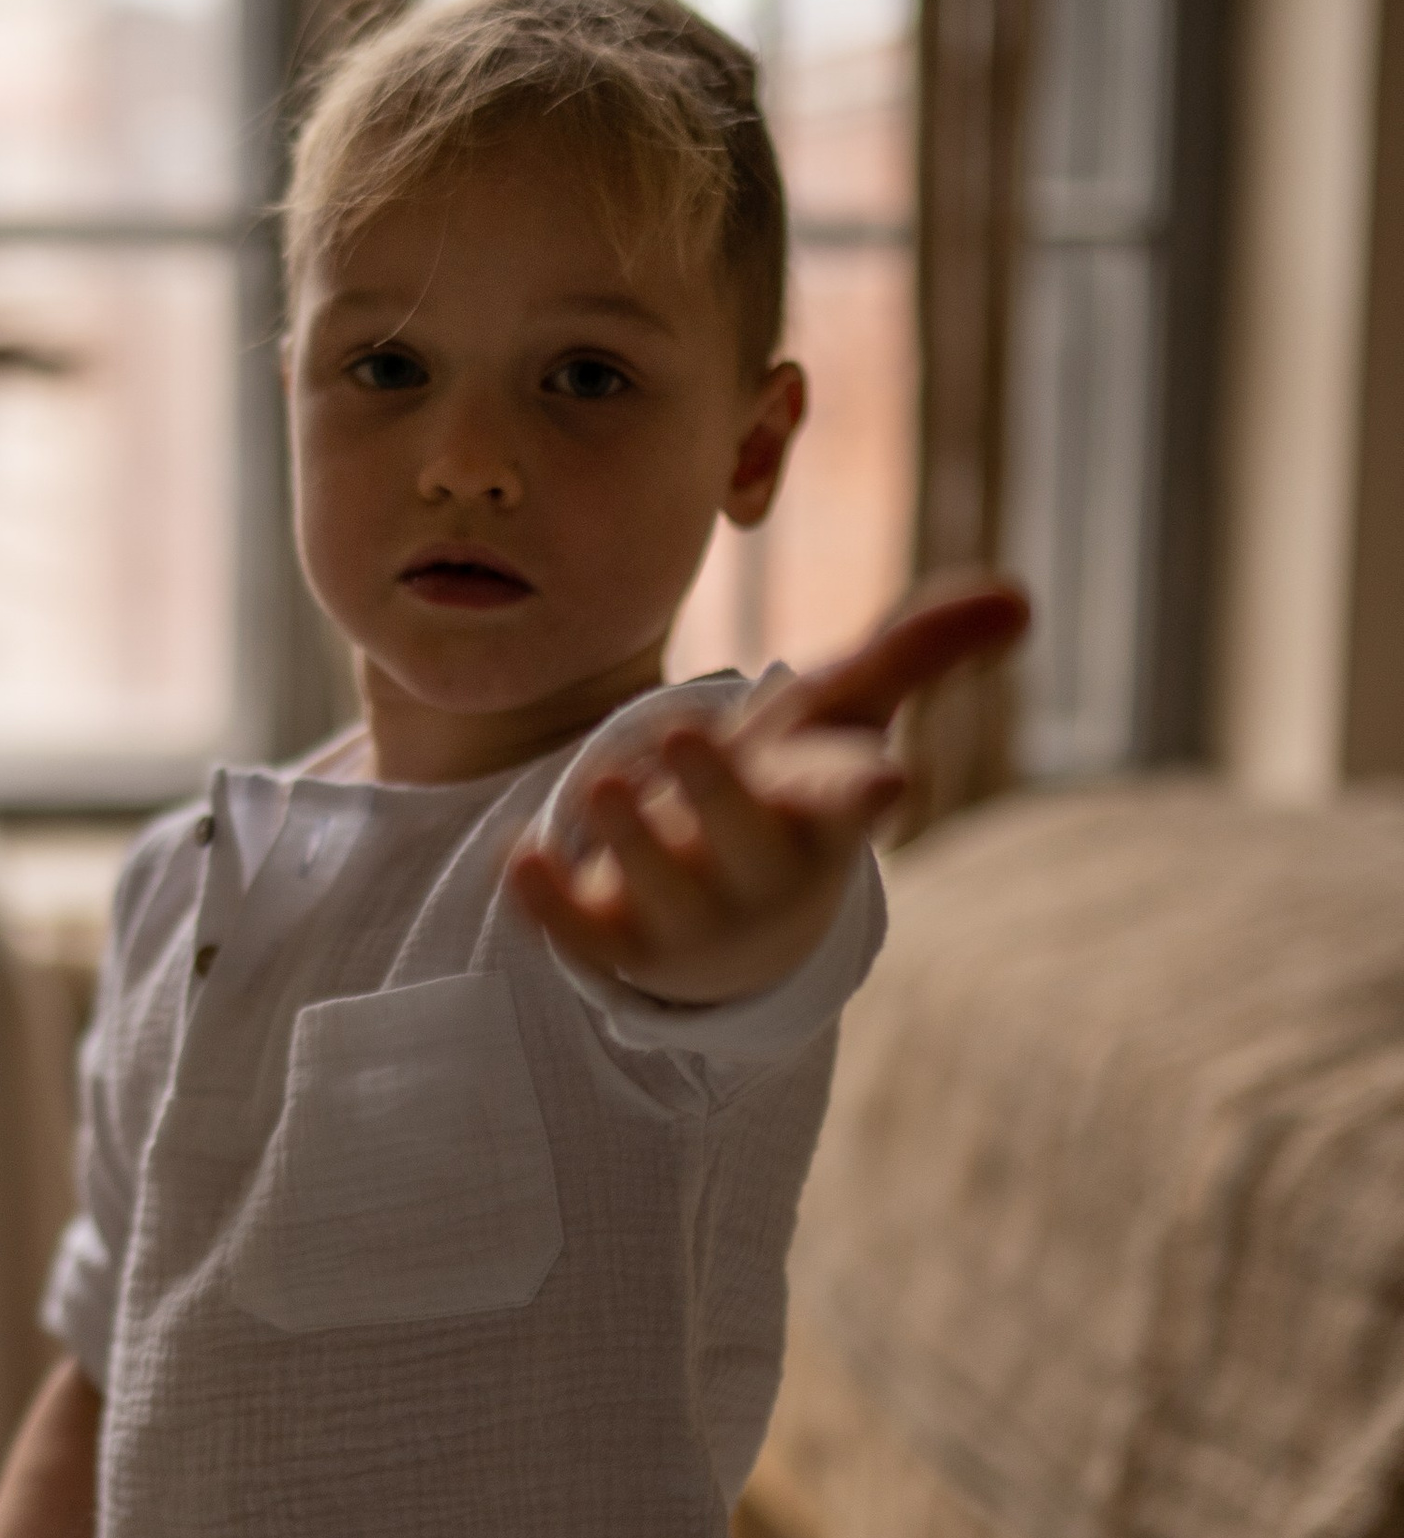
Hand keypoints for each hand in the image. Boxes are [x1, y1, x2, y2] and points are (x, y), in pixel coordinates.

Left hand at [505, 571, 1031, 1007]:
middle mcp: (759, 873)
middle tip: (681, 736)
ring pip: (660, 892)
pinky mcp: (617, 942)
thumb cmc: (788, 790)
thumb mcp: (844, 716)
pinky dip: (551, 906)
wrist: (723, 917)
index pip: (849, 805)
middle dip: (716, 797)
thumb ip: (920, 652)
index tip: (891, 785)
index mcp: (820, 819)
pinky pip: (583, 935)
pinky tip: (519, 862)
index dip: (866, 793)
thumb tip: (1019, 595)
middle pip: (745, 844)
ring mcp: (687, 916)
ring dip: (631, 844)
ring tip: (599, 785)